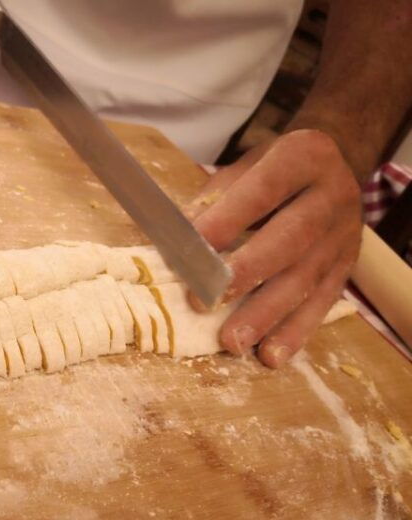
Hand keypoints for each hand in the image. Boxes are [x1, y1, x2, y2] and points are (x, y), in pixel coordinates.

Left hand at [192, 129, 362, 367]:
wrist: (333, 166)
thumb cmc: (272, 172)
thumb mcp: (244, 168)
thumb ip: (214, 200)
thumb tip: (179, 236)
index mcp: (303, 157)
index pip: (263, 190)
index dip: (227, 220)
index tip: (191, 249)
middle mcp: (331, 195)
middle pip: (291, 238)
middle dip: (246, 273)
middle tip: (205, 302)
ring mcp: (344, 235)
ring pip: (305, 279)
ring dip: (266, 315)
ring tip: (233, 342)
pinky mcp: (346, 269)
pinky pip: (321, 304)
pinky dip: (295, 333)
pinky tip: (271, 355)